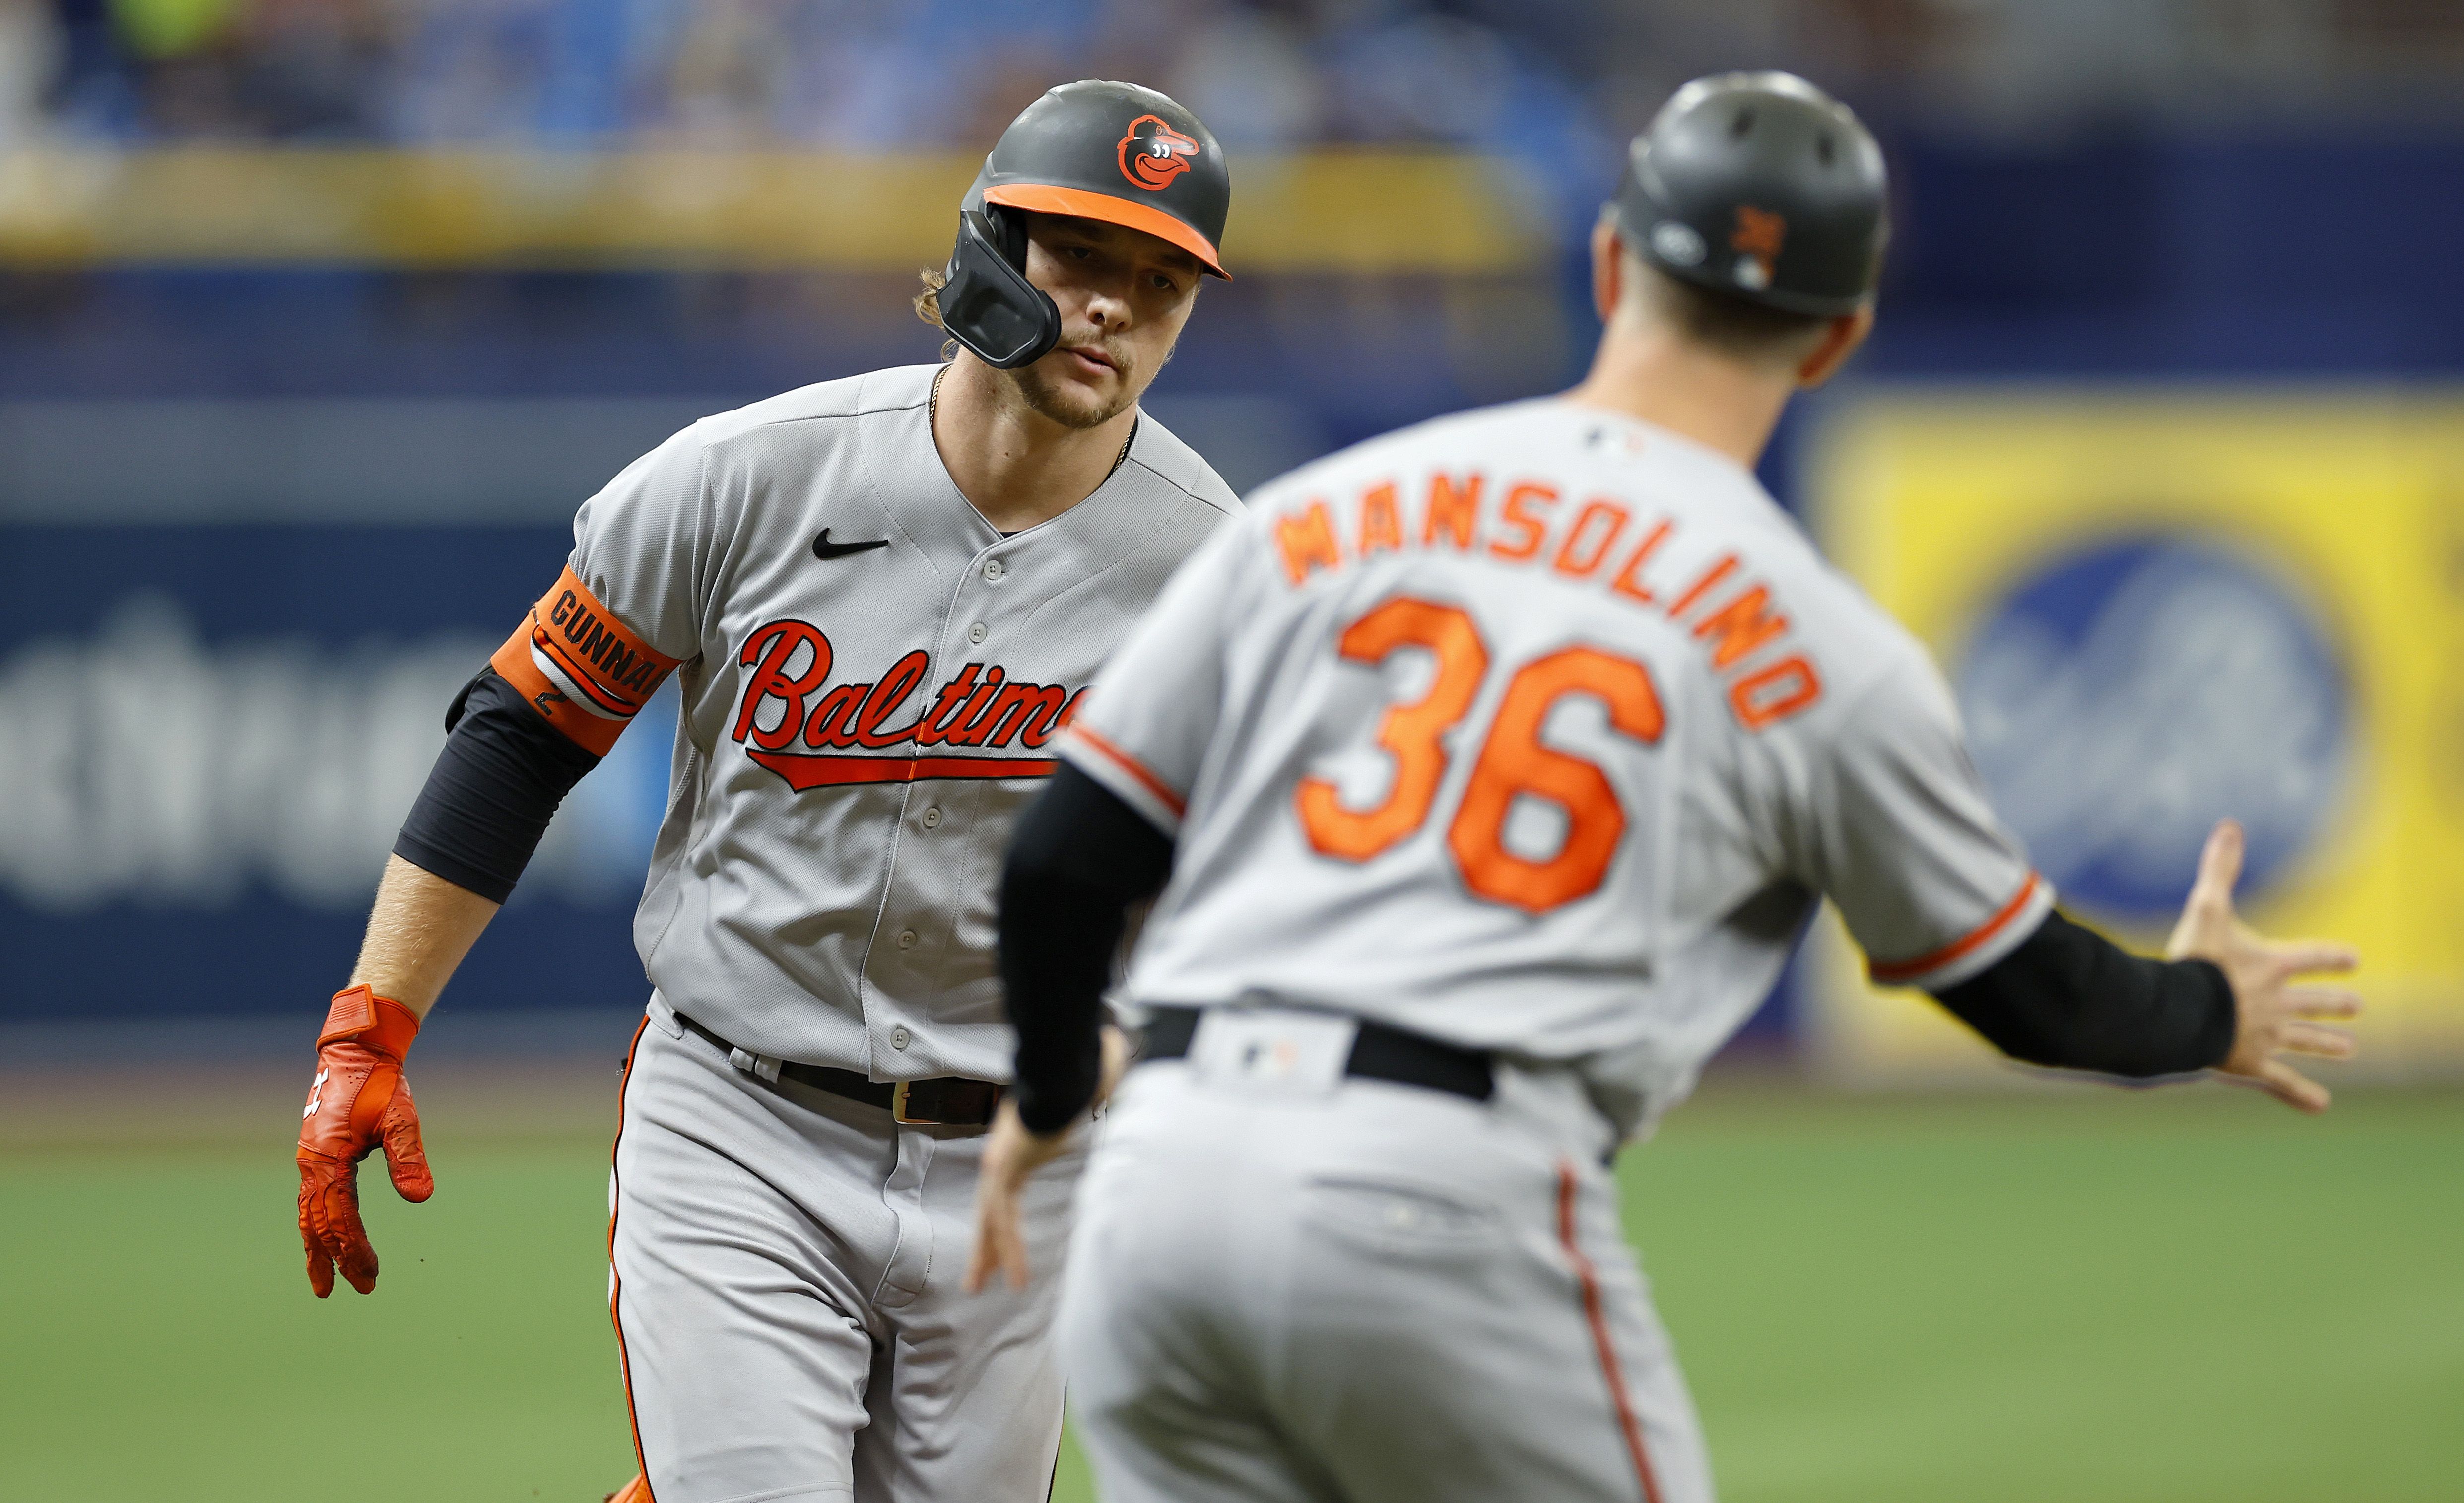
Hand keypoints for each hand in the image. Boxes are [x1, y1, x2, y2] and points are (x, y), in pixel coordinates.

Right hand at [296, 986, 431, 1295]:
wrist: (356, 1053)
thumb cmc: (381, 1085)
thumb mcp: (400, 1119)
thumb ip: (408, 1158)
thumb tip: (421, 1198)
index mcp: (328, 1159)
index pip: (341, 1218)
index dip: (355, 1249)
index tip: (369, 1275)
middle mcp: (311, 1164)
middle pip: (321, 1224)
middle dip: (338, 1258)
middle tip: (360, 1288)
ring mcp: (309, 1160)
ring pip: (309, 1216)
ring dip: (319, 1250)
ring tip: (325, 1284)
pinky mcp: (315, 1156)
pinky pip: (312, 1200)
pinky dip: (316, 1225)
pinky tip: (324, 1242)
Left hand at [964, 1025, 1130, 1292]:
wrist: (1066, 1063)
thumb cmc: (1080, 1069)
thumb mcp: (1091, 1090)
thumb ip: (1096, 1093)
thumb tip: (1114, 1074)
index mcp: (1019, 1144)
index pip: (1004, 1190)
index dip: (1001, 1217)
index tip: (1000, 1237)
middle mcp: (1004, 1155)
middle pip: (989, 1209)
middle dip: (983, 1246)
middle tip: (975, 1279)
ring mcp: (1000, 1162)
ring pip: (991, 1219)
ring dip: (990, 1256)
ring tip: (980, 1287)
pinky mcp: (1004, 1168)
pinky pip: (1003, 1219)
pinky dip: (1008, 1250)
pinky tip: (1014, 1277)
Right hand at [2166, 820, 2361, 1112]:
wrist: (2181, 1010)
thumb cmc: (2194, 959)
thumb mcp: (2206, 908)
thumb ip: (2219, 869)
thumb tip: (2230, 825)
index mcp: (2273, 964)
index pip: (2315, 957)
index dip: (2335, 957)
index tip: (2354, 960)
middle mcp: (2278, 1001)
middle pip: (2316, 1002)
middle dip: (2337, 1005)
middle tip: (2358, 1007)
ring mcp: (2268, 1034)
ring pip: (2306, 1041)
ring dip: (2328, 1044)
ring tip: (2349, 1049)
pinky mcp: (2252, 1062)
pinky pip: (2281, 1082)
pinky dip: (2300, 1094)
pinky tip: (2321, 1105)